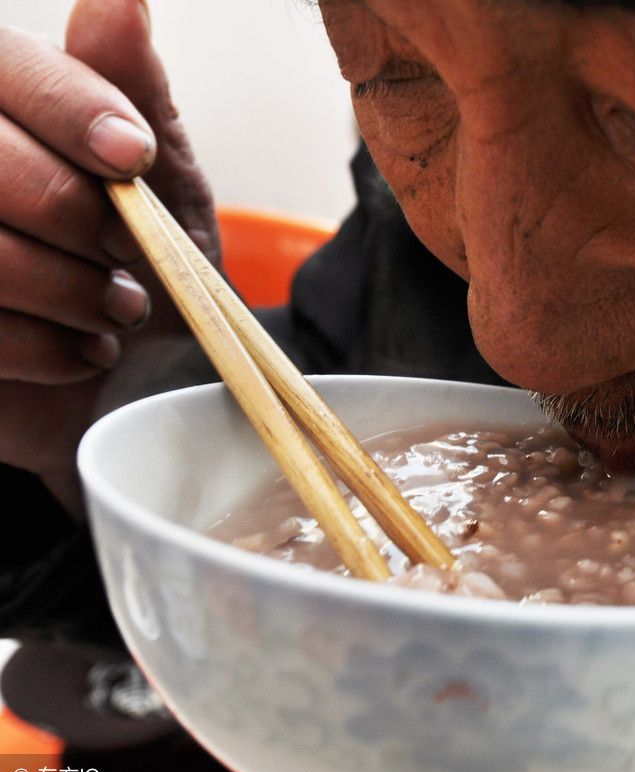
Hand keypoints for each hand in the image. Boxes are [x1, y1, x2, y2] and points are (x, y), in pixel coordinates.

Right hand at [0, 0, 216, 511]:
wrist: (139, 384)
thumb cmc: (148, 268)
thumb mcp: (162, 179)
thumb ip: (131, 91)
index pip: (5, 66)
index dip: (70, 109)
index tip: (134, 157)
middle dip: (76, 215)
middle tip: (127, 256)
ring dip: (68, 289)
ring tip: (116, 310)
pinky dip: (42, 350)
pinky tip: (79, 354)